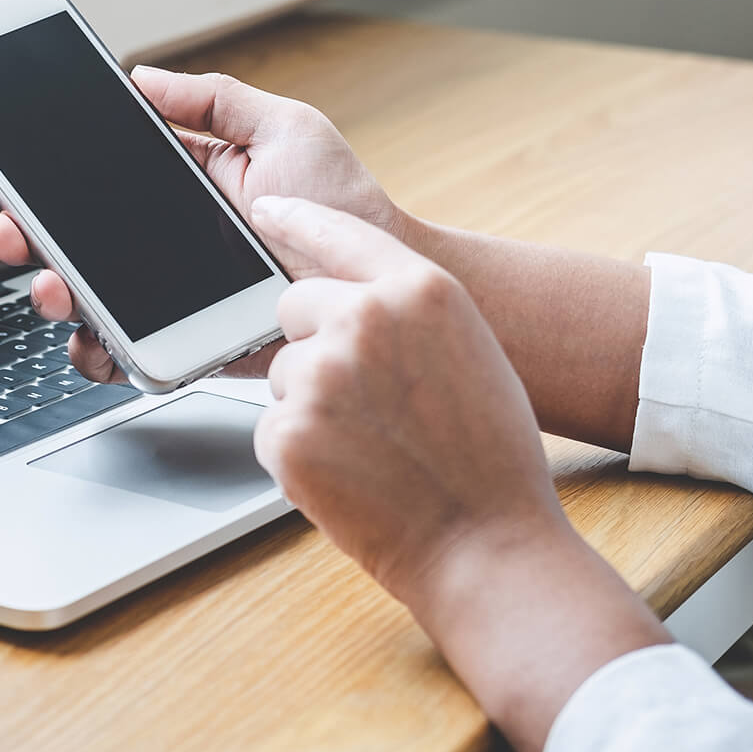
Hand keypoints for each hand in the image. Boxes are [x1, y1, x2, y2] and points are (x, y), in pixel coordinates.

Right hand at [0, 67, 397, 380]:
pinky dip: (99, 353)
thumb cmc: (344, 204)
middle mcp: (165, 243)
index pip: (97, 184)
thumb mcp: (285, 128)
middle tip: (12, 236)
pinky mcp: (188, 344)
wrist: (381, 284)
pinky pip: (129, 354)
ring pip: (90, 302)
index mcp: (179, 187)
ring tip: (55, 290)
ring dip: (56, 296)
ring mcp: (171, 298)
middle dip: (28, 240)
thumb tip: (141, 75)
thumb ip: (215, 99)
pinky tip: (93, 340)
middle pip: (75, 244)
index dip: (48, 184)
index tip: (15, 179)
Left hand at [248, 196, 568, 603]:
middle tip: (366, 400)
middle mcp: (366, 318)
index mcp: (420, 290)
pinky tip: (351, 474)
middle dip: (315, 343)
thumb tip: (351, 298)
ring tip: (373, 445)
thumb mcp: (469, 352)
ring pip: (283, 371)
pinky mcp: (288, 430)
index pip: (339, 231)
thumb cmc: (488, 457)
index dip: (298, 218)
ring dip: (309, 403)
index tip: (264, 207)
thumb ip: (408, 313)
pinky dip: (300, 453)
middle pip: (294, 303)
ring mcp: (321, 373)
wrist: (486, 544)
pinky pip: (272, 426)